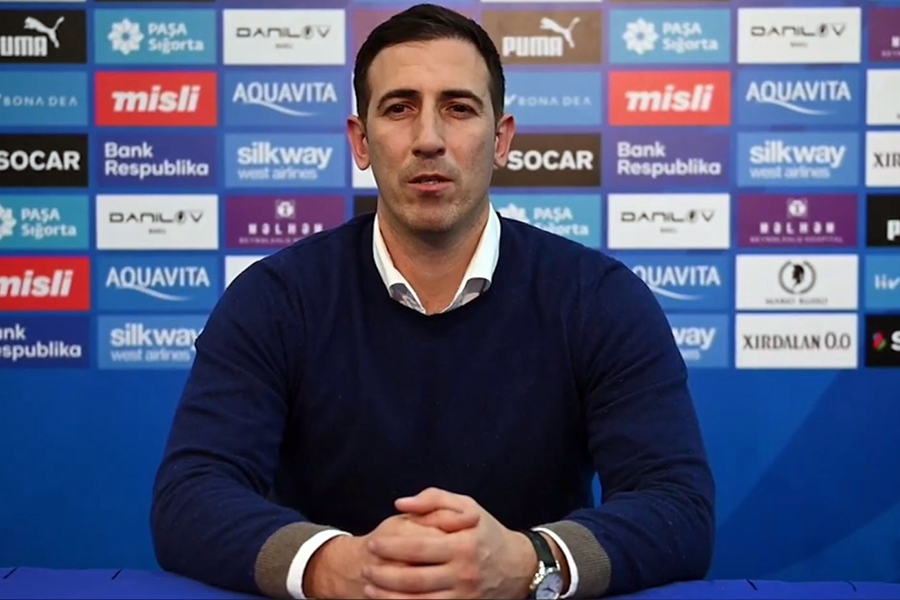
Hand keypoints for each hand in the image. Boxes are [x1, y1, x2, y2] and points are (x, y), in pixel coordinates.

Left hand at [361, 487, 537, 598]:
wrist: (518, 567)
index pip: (418, 548)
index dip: (391, 548)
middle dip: (383, 575)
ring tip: (369, 587)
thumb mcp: (468, 506)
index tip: (373, 544)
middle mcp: (463, 573)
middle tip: (366, 568)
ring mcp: (463, 595)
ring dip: (388, 597)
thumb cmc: (487, 532)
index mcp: (463, 544)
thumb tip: (401, 503)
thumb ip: (433, 499)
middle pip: (413, 579)